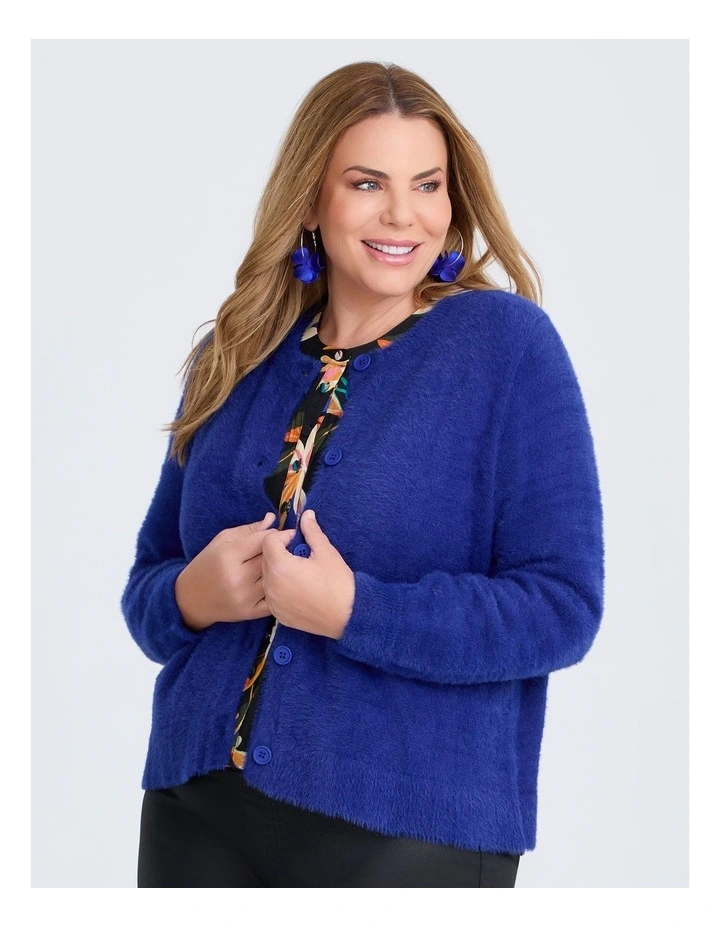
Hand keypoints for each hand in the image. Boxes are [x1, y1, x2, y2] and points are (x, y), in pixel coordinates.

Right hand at [175, 513, 280, 631]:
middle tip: (287, 548)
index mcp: (228, 556)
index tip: (288, 533)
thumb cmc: (207, 564)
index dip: (278, 535)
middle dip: (281, 552)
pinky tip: (278, 583)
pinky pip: (274, 598)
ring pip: (275, 578)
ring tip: (284, 564)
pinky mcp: (250, 612)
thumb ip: (249, 530)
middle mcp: (237, 578)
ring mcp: (245, 597)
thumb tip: (272, 519)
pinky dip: (278, 590)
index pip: (262, 541)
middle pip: (271, 559)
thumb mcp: (222, 541)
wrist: (191, 599)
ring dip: (281, 570)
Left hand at [261, 509, 354, 639]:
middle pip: (265, 558)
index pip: (269, 541)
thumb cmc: (338, 583)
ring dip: (278, 569)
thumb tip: (307, 514)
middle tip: (301, 554)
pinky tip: (298, 588)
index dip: (283, 536)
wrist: (348, 617)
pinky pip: (272, 594)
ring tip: (300, 571)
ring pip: (267, 576)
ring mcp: (273, 602)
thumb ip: (312, 531)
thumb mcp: (326, 552)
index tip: (299, 540)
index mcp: (280, 567)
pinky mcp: (278, 614)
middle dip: (280, 551)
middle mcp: (271, 585)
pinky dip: (280, 587)